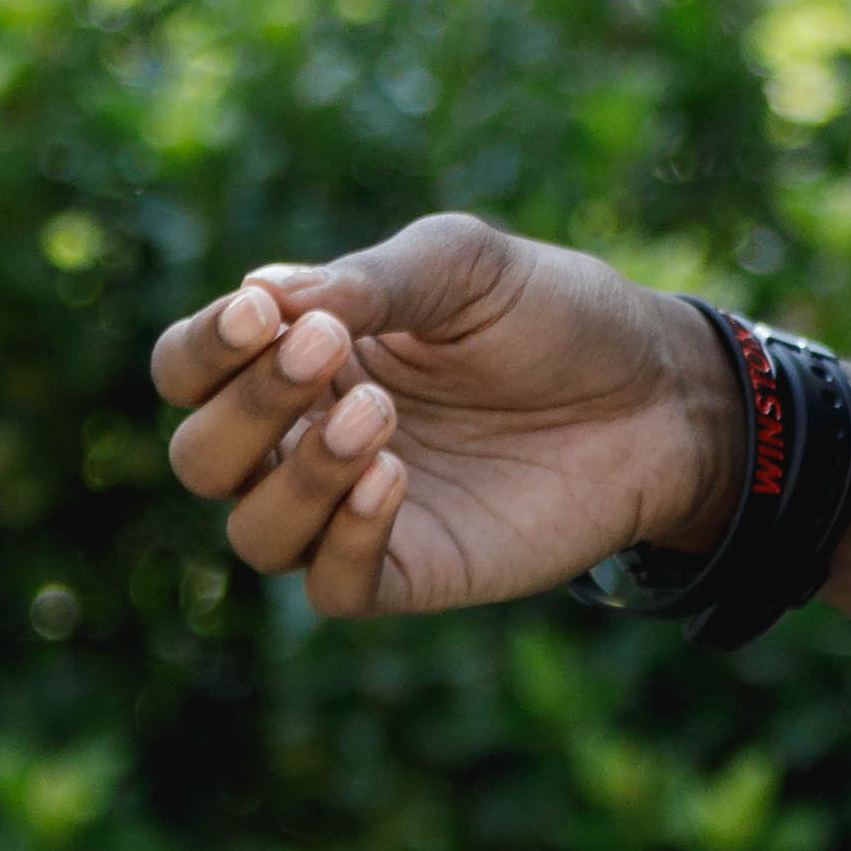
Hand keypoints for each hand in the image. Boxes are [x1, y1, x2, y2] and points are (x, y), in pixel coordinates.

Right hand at [149, 214, 744, 616]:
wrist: (659, 390)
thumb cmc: (556, 316)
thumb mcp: (468, 266)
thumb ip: (369, 280)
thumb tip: (262, 293)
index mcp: (305, 359)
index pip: (191, 369)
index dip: (204, 348)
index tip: (262, 313)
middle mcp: (308, 440)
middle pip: (201, 455)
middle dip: (246, 406)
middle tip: (323, 350)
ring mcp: (352, 512)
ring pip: (255, 531)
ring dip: (296, 473)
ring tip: (375, 415)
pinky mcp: (409, 568)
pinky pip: (332, 585)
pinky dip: (344, 537)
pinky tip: (391, 479)